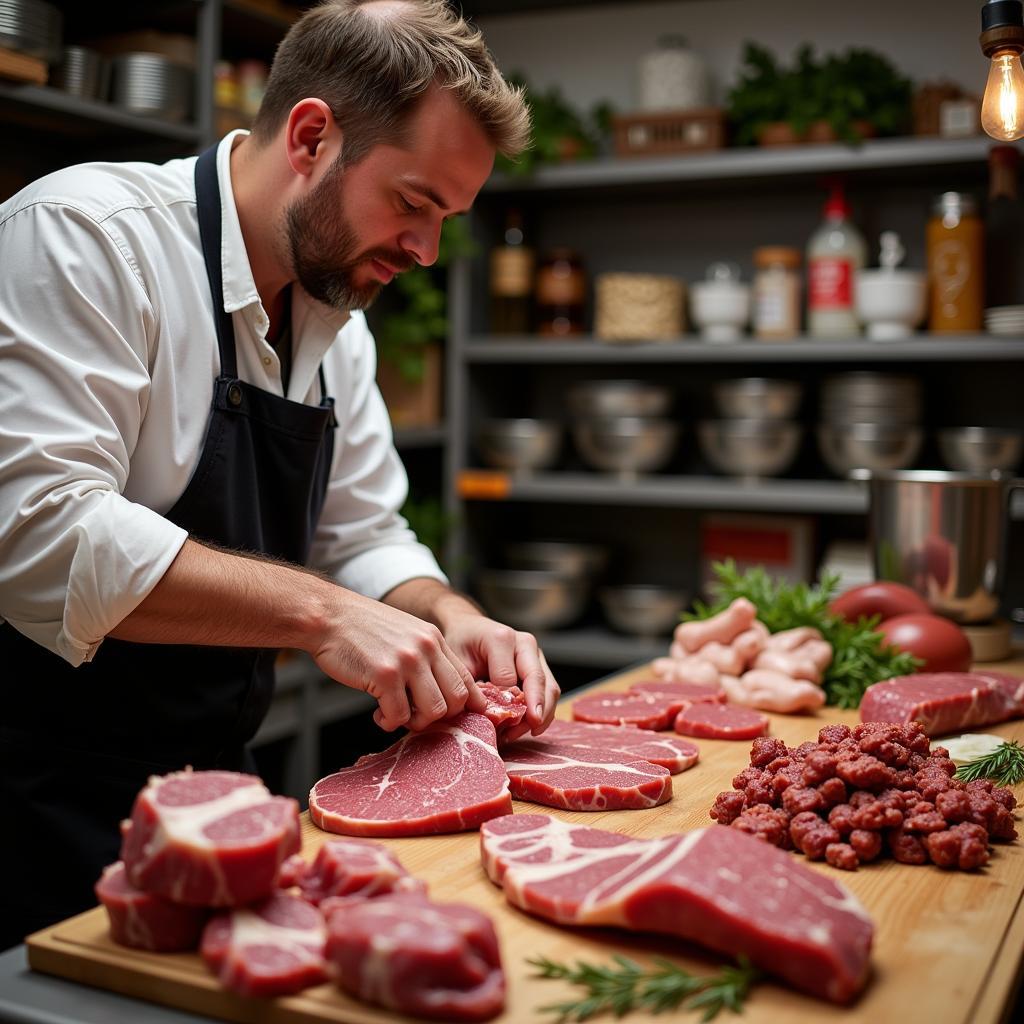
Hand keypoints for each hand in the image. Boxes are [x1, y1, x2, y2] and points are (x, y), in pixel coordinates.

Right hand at [310, 589, 479, 731]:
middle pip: (457, 699)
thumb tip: (440, 691)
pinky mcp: (384, 675)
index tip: (454, 718)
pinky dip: (388, 722)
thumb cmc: (361, 628)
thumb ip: (425, 657)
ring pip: (433, 711)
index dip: (466, 705)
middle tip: (416, 715)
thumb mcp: (405, 634)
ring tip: (395, 714)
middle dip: (439, 717)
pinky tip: (377, 712)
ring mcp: (408, 661)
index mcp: (434, 639)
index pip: (467, 679)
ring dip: (414, 722)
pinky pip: (399, 715)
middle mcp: (427, 648)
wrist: (328, 616)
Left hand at [441, 610, 560, 740]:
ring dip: (542, 714)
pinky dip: (542, 711)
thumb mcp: (457, 664)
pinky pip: (549, 690)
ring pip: (550, 687)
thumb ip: (470, 687)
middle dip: (536, 710)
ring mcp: (536, 653)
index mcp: (501, 638)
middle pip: (538, 681)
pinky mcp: (541, 665)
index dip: (504, 704)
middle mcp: (524, 643)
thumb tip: (485, 719)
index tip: (496, 725)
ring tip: (523, 733)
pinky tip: (527, 727)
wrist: (469, 628)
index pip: (508, 678)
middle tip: (529, 731)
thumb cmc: (461, 645)